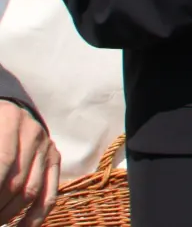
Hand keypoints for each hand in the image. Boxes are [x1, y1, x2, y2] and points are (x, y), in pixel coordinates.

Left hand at [0, 100, 59, 226]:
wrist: (6, 107)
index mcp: (9, 120)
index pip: (3, 162)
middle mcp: (33, 133)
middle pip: (16, 182)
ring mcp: (47, 147)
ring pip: (31, 191)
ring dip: (9, 215)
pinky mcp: (55, 159)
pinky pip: (49, 195)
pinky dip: (35, 217)